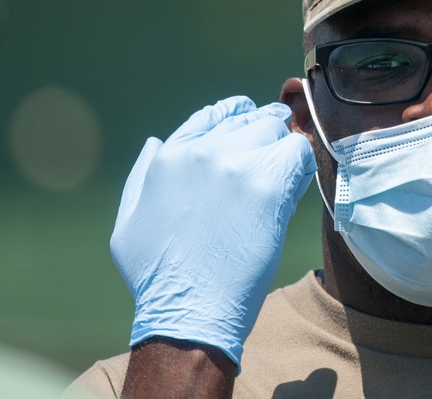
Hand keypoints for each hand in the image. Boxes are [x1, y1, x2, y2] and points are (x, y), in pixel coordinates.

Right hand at [110, 97, 315, 367]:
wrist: (190, 314)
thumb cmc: (158, 280)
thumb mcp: (129, 221)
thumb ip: (142, 175)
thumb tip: (158, 142)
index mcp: (170, 157)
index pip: (211, 116)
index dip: (236, 117)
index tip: (251, 123)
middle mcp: (202, 152)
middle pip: (248, 120)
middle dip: (263, 135)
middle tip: (274, 155)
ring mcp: (236, 165)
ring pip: (275, 130)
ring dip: (282, 149)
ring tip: (285, 173)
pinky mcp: (268, 184)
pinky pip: (298, 151)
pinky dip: (302, 164)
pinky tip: (295, 184)